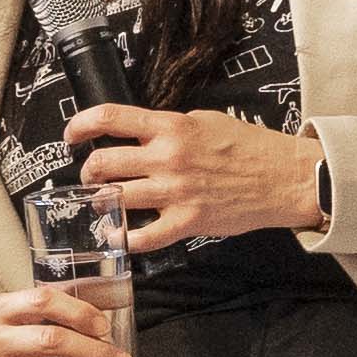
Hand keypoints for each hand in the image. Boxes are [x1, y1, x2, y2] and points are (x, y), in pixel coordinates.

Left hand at [63, 103, 326, 254]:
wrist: (284, 177)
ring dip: (100, 203)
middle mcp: (167, 158)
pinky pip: (143, 237)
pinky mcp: (187, 221)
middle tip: (91, 175)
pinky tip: (118, 235)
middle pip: (102, 163)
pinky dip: (124, 239)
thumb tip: (140, 132)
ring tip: (102, 203)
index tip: (72, 135)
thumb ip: (170, 127)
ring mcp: (176, 192)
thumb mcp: (206, 120)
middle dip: (88, 170)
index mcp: (170, 127)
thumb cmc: (250, 146)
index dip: (80, 125)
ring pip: (115, 199)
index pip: (109, 118)